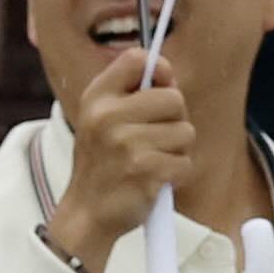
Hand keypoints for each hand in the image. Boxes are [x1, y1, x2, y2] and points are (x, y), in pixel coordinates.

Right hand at [49, 45, 189, 269]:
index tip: (159, 90)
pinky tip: (154, 180)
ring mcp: (126, 144)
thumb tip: (171, 77)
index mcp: (96, 97)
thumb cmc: (104, 163)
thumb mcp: (102, 119)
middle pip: (174, 98)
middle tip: (155, 139)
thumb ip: (132, 93)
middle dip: (175, 120)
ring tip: (152, 161)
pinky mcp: (145, 171)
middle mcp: (108, 116)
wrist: (87, 213)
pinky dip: (177, 174)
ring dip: (177, 150)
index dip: (160, 71)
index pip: (136, 59)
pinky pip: (185, 162)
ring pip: (186, 132)